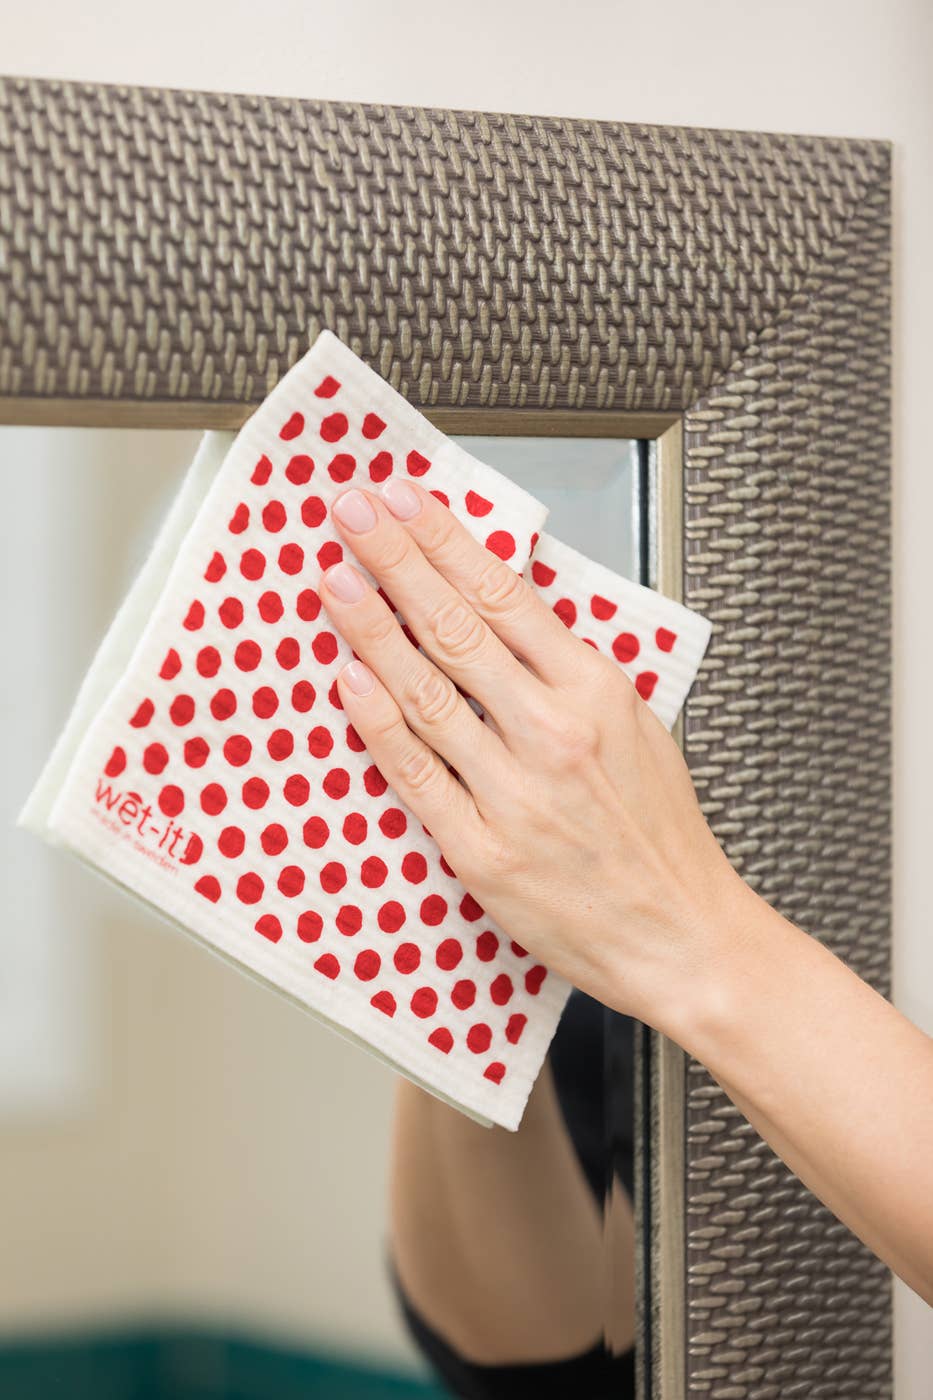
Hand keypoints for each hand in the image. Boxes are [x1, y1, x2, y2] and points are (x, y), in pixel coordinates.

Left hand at [318, 480, 747, 1033]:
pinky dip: (377, 722)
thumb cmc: (658, 834)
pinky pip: (414, 774)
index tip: (407, 502)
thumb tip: (502, 613)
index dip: (446, 541)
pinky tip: (349, 679)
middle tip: (354, 513)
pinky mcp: (481, 850)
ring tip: (335, 581)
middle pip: (455, 628)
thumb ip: (570, 670)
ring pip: (425, 693)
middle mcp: (552, 734)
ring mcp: (513, 793)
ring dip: (371, 629)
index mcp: (595, 693)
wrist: (679, 933)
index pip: (504, 595)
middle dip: (396, 560)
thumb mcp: (638, 725)